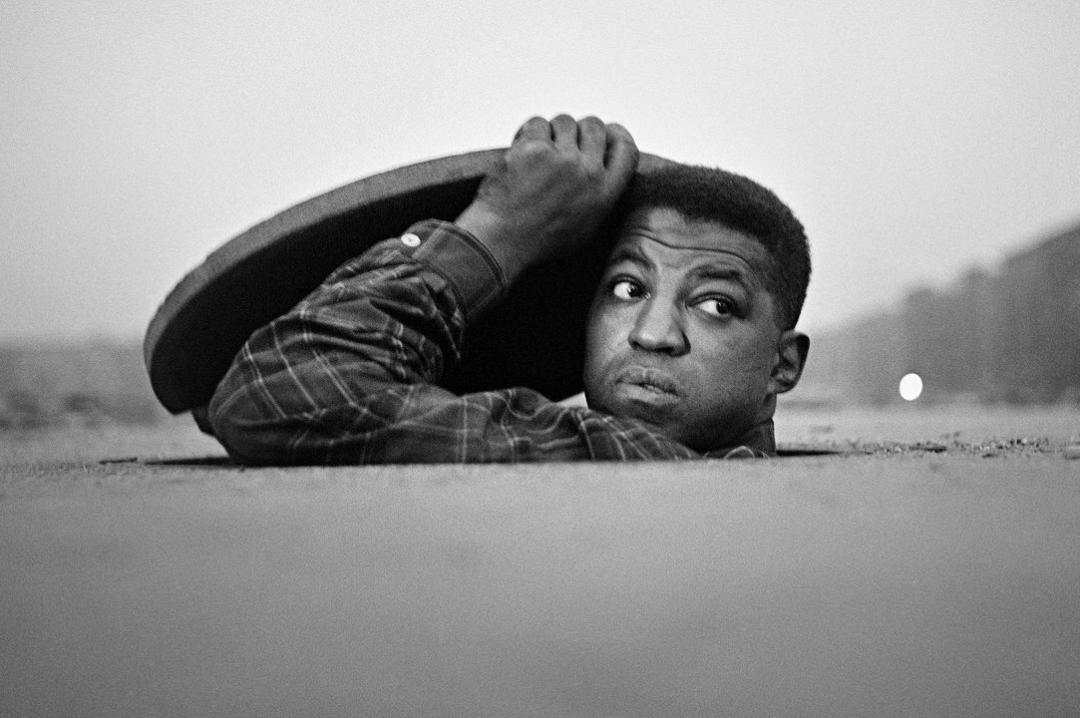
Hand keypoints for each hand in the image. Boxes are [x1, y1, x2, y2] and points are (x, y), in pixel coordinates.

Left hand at [455, 115, 637, 279]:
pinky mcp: (535, 148)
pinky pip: (537, 123)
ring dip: (551, 132)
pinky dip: (527, 134)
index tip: (606, 132)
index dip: (615, 134)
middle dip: (578, 130)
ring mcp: (562, 158)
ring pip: (564, 121)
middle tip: (561, 143)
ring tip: (538, 153)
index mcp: (605, 193)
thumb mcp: (585, 228)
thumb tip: (604, 171)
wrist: (502, 241)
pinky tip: (521, 152)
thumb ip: (600, 199)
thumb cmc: (538, 240)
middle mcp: (588, 173)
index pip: (626, 148)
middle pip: (594, 126)